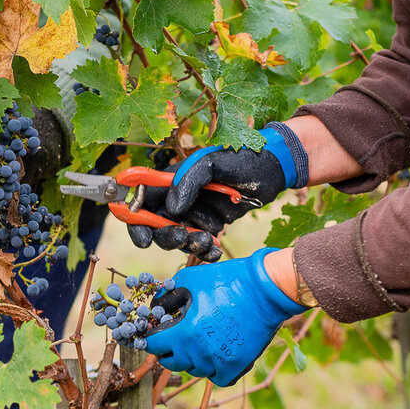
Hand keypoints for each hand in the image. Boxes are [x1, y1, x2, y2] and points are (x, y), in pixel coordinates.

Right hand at [127, 124, 307, 256]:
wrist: (274, 169)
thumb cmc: (241, 158)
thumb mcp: (212, 163)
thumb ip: (187, 182)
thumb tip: (171, 209)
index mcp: (170, 180)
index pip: (141, 201)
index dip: (135, 221)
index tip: (144, 238)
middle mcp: (178, 197)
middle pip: (156, 226)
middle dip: (166, 237)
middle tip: (184, 237)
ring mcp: (194, 212)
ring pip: (178, 238)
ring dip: (189, 244)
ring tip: (207, 241)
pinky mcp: (210, 225)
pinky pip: (199, 244)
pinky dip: (204, 251)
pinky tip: (215, 250)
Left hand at [145, 249, 305, 386]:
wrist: (265, 288)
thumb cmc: (226, 280)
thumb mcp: (189, 279)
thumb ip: (167, 296)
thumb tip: (156, 308)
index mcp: (183, 334)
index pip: (153, 346)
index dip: (149, 339)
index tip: (152, 334)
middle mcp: (198, 353)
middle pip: (171, 362)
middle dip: (168, 349)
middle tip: (173, 338)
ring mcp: (218, 362)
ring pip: (194, 370)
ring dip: (191, 358)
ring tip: (198, 341)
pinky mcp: (237, 366)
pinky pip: (217, 378)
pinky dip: (214, 370)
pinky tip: (215, 355)